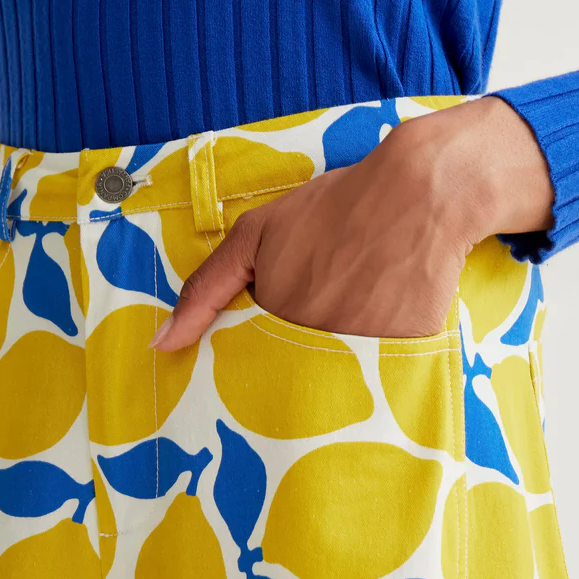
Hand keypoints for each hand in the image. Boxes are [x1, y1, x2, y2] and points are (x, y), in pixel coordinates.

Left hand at [149, 96, 553, 349]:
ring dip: (336, 367)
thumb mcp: (255, 235)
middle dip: (296, 369)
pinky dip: (377, 363)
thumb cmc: (330, 209)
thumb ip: (205, 290)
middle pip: (294, 384)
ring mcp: (360, 356)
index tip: (267, 348)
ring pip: (335, 386)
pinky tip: (384, 321)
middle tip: (320, 321)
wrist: (417, 193)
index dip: (257, 360)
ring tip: (354, 316)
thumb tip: (161, 345)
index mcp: (274, 324)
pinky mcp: (403, 361)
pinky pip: (380, 381)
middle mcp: (314, 348)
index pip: (251, 372)